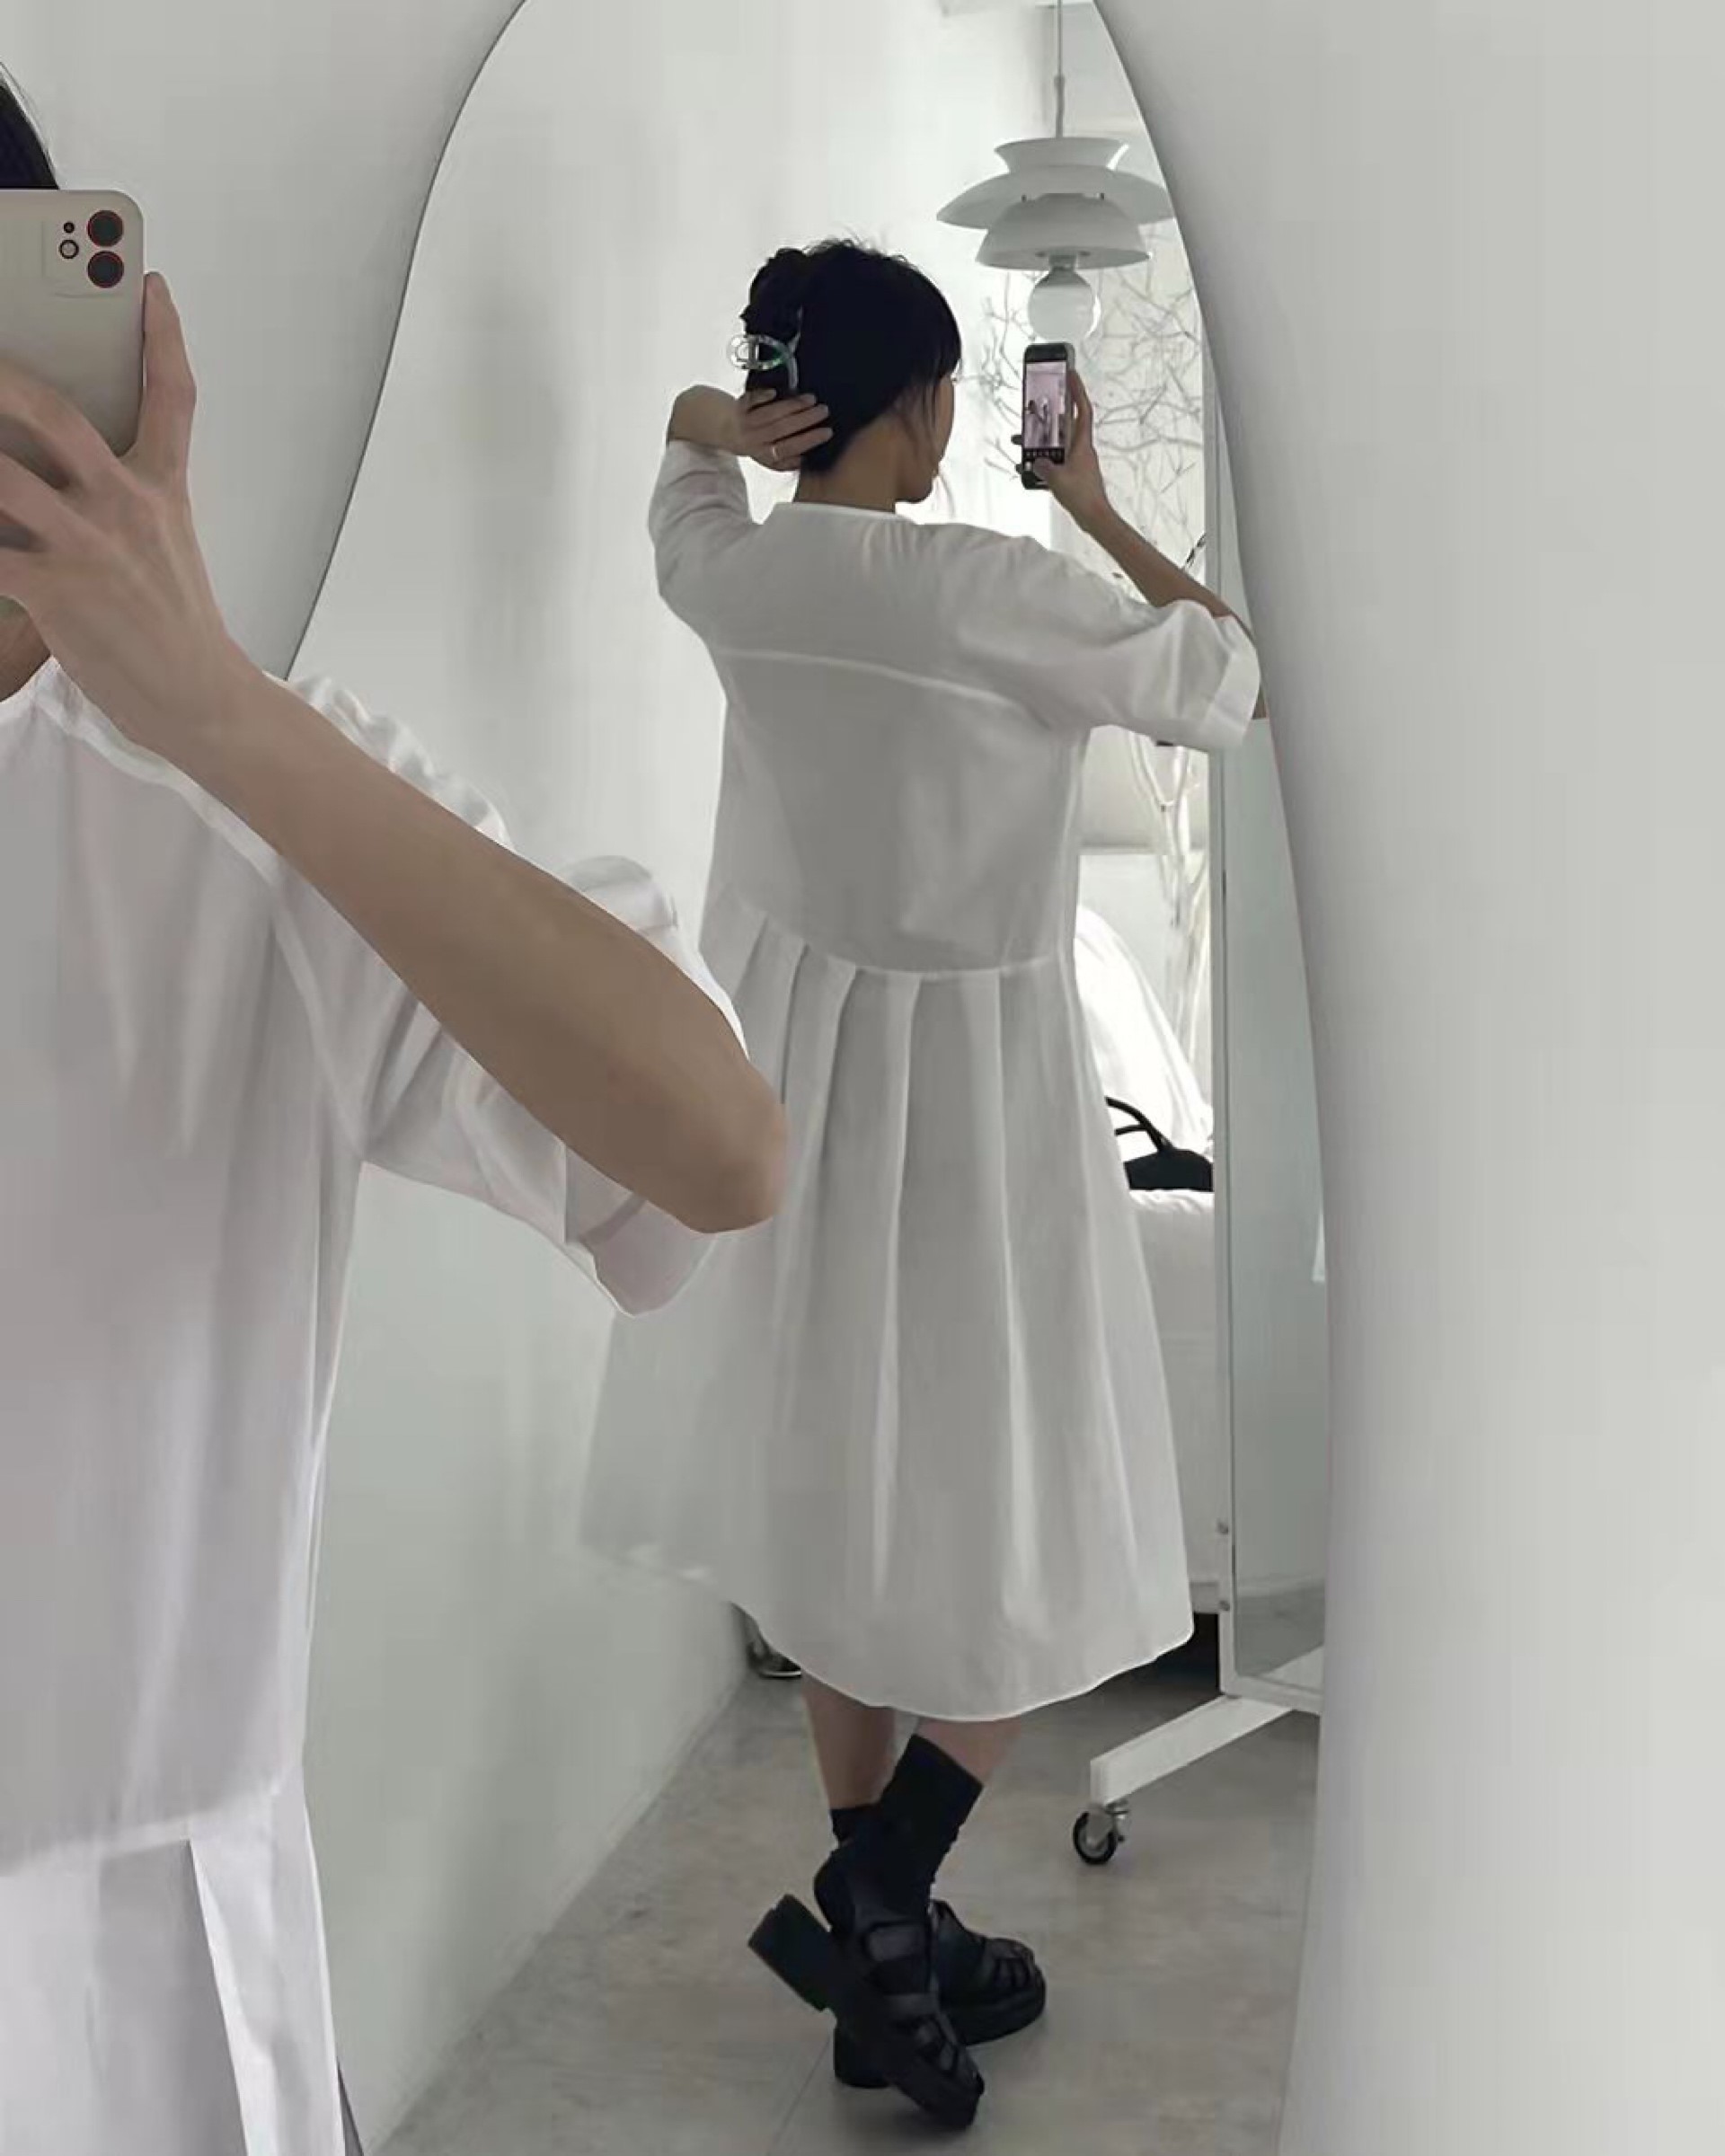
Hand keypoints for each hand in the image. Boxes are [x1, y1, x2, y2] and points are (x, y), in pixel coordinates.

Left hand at [0, 274, 250, 764]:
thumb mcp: (166, 549)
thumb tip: (46, 467)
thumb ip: (118, 501)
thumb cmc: (174, 630)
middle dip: (1, 376)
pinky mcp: (56, 590)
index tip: (150, 286)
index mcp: (163, 492)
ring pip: (2, 474)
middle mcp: (127, 507)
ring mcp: (90, 546)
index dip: (164, 335)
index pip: (174, 397)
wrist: (200, 702)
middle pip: (57, 415)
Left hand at [732, 390, 832, 473]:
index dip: (809, 440)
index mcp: (765, 455)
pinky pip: (750, 401)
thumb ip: (786, 461)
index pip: (790, 449)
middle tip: (824, 410)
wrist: (726, 428)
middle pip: (782, 429)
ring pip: (771, 415)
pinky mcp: (739, 406)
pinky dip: (762, 396)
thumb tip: (806, 460)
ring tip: (811, 399)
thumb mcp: (770, 458)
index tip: (826, 432)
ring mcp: (746, 423)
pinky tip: (775, 392)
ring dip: (792, 406)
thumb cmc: (755, 442)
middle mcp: (755, 440)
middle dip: (806, 419)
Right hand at [1042, 372, 1111, 529]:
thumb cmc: (1083, 497)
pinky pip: (1056, 461)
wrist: (1094, 517)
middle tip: (1035, 407)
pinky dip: (1043, 461)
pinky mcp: (1074, 473)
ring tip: (1022, 441)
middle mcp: (1081, 449)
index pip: (1082, 409)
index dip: (1077, 390)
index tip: (1071, 373)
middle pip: (1065, 424)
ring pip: (1057, 444)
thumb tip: (1036, 462)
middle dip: (1049, 415)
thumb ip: (1044, 467)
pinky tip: (1029, 468)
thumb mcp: (1057, 479)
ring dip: (1041, 441)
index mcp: (1082, 444)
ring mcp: (1078, 461)